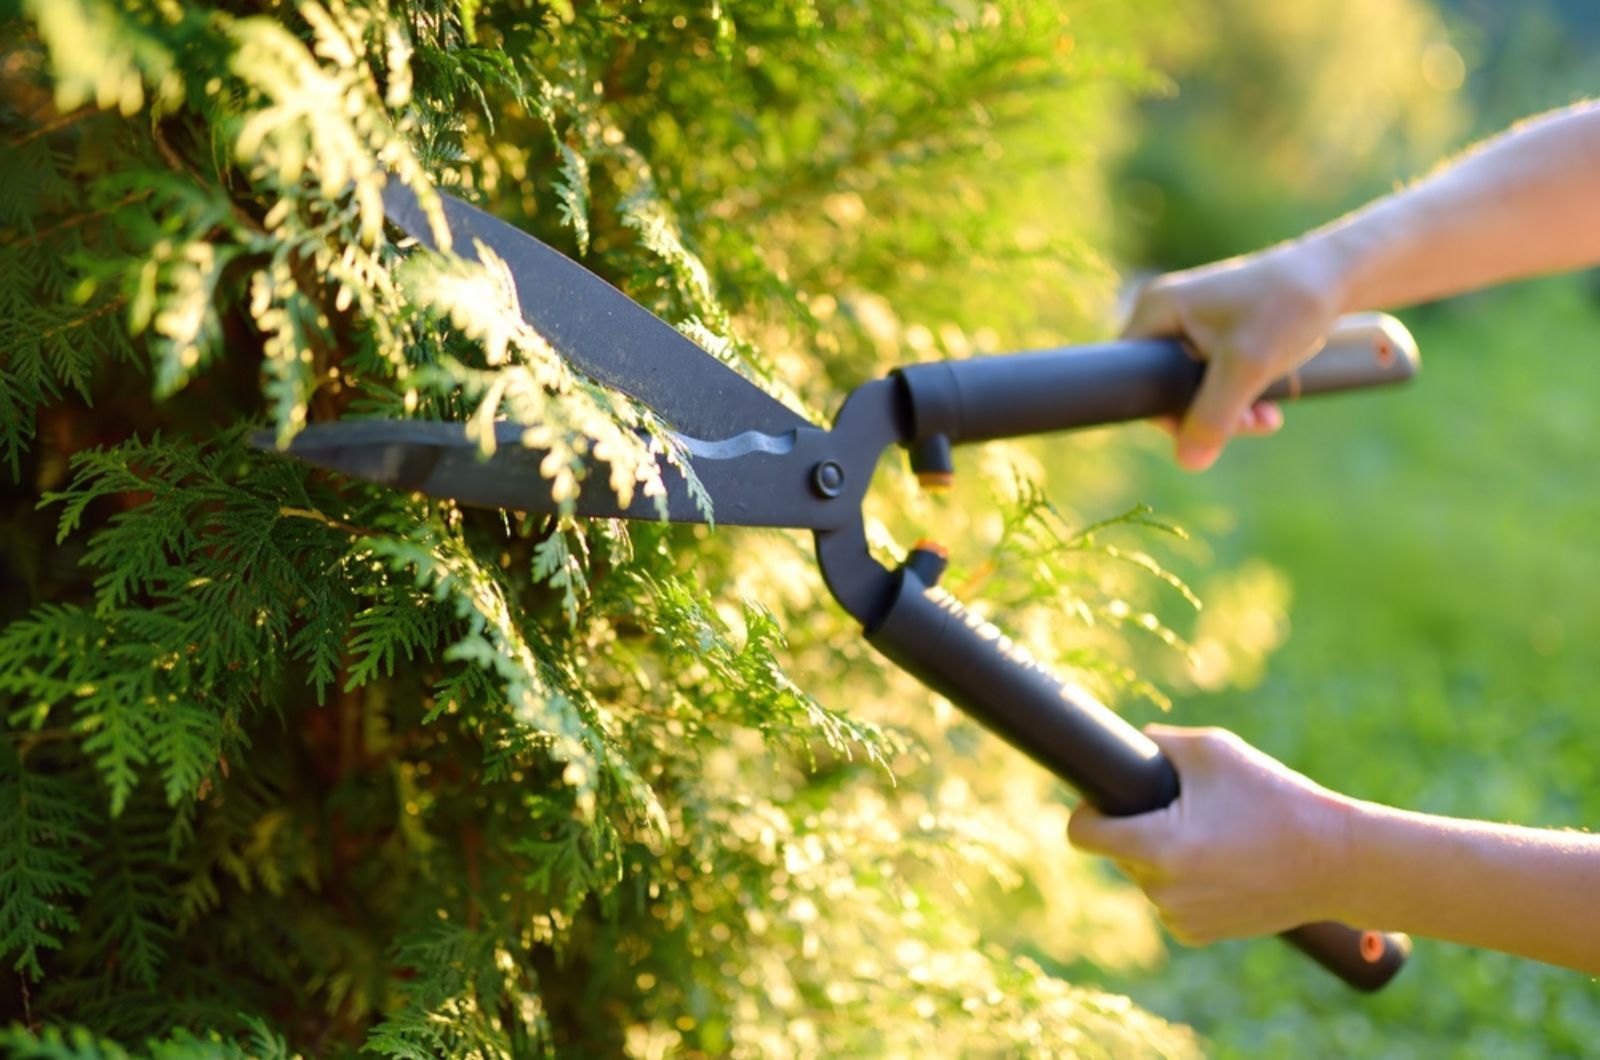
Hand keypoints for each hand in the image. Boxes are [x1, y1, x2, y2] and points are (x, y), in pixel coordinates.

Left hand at [1067, 724, 1354, 945]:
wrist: (1336, 862)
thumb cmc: (1274, 798)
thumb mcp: (1214, 751)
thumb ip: (1157, 743)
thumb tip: (1124, 746)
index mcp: (1159, 847)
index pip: (1083, 835)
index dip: (1087, 811)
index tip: (1102, 798)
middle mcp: (1162, 890)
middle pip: (1117, 852)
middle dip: (1137, 827)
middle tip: (1183, 809)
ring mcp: (1180, 917)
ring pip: (1144, 876)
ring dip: (1161, 855)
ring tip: (1211, 834)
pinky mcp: (1199, 934)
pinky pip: (1169, 899)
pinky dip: (1183, 881)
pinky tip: (1220, 863)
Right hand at [1123, 241, 1348, 469]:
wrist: (1336, 274)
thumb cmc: (1288, 306)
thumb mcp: (1248, 366)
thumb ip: (1214, 416)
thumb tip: (1188, 463)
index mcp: (1156, 310)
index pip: (1130, 377)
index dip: (1162, 411)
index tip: (1203, 427)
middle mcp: (1165, 314)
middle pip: (1163, 387)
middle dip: (1205, 415)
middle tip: (1246, 424)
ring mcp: (1190, 323)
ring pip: (1191, 388)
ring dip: (1227, 412)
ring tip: (1263, 419)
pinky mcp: (1214, 333)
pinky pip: (1211, 378)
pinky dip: (1237, 398)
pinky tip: (1266, 409)